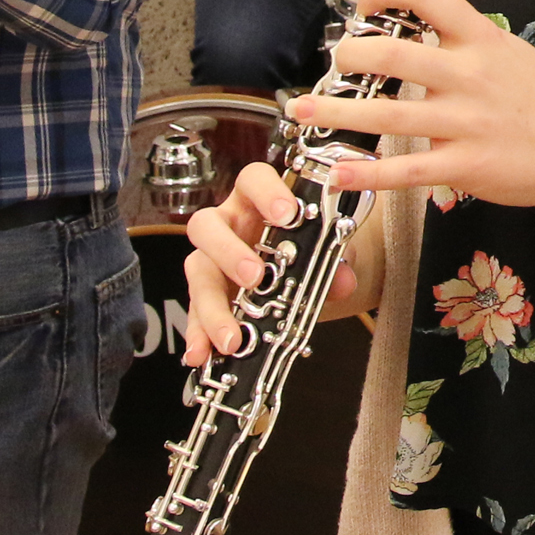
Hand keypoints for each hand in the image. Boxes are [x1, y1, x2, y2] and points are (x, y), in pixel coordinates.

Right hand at [178, 161, 362, 364]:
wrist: (308, 277)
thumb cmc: (309, 250)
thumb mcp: (328, 253)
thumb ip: (336, 262)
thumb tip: (342, 279)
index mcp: (256, 201)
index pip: (253, 180)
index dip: (267, 192)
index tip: (287, 214)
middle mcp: (227, 225)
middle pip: (207, 225)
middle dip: (229, 251)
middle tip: (255, 277)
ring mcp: (211, 260)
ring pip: (196, 271)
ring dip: (212, 305)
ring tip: (232, 336)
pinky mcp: (205, 295)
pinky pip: (192, 313)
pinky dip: (198, 335)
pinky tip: (202, 354)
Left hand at [294, 0, 534, 210]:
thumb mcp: (508, 50)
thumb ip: (464, 37)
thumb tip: (417, 20)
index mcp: (481, 39)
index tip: (364, 5)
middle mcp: (470, 75)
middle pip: (393, 53)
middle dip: (350, 57)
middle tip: (335, 63)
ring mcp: (465, 122)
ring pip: (388, 115)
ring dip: (336, 114)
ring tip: (301, 113)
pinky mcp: (463, 165)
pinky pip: (405, 170)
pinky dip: (366, 173)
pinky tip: (336, 173)